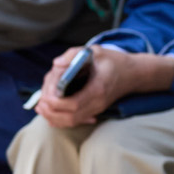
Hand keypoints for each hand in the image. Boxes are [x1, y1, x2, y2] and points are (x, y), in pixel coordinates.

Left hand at [35, 44, 173, 128]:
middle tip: (39, 101)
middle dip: (50, 111)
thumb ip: (73, 54)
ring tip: (40, 106)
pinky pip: (75, 121)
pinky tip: (50, 113)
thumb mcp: (95, 51)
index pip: (72, 105)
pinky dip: (60, 119)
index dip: (55, 102)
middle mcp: (97, 103)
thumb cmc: (114, 61)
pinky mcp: (94, 111)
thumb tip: (56, 65)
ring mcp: (96, 109)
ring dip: (52, 117)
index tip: (45, 94)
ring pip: (70, 122)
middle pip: (68, 117)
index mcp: (97, 89)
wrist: (133, 74)